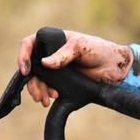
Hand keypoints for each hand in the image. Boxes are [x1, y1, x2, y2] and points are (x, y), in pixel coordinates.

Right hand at [18, 30, 133, 106]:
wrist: (116, 68)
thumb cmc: (100, 50)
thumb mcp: (82, 48)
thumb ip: (64, 55)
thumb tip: (44, 63)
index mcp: (54, 40)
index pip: (29, 44)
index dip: (23, 56)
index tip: (26, 70)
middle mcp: (51, 54)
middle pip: (31, 66)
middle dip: (32, 81)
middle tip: (39, 93)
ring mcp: (55, 68)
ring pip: (37, 79)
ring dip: (39, 90)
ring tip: (46, 100)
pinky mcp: (62, 81)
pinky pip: (48, 87)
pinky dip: (47, 94)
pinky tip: (52, 99)